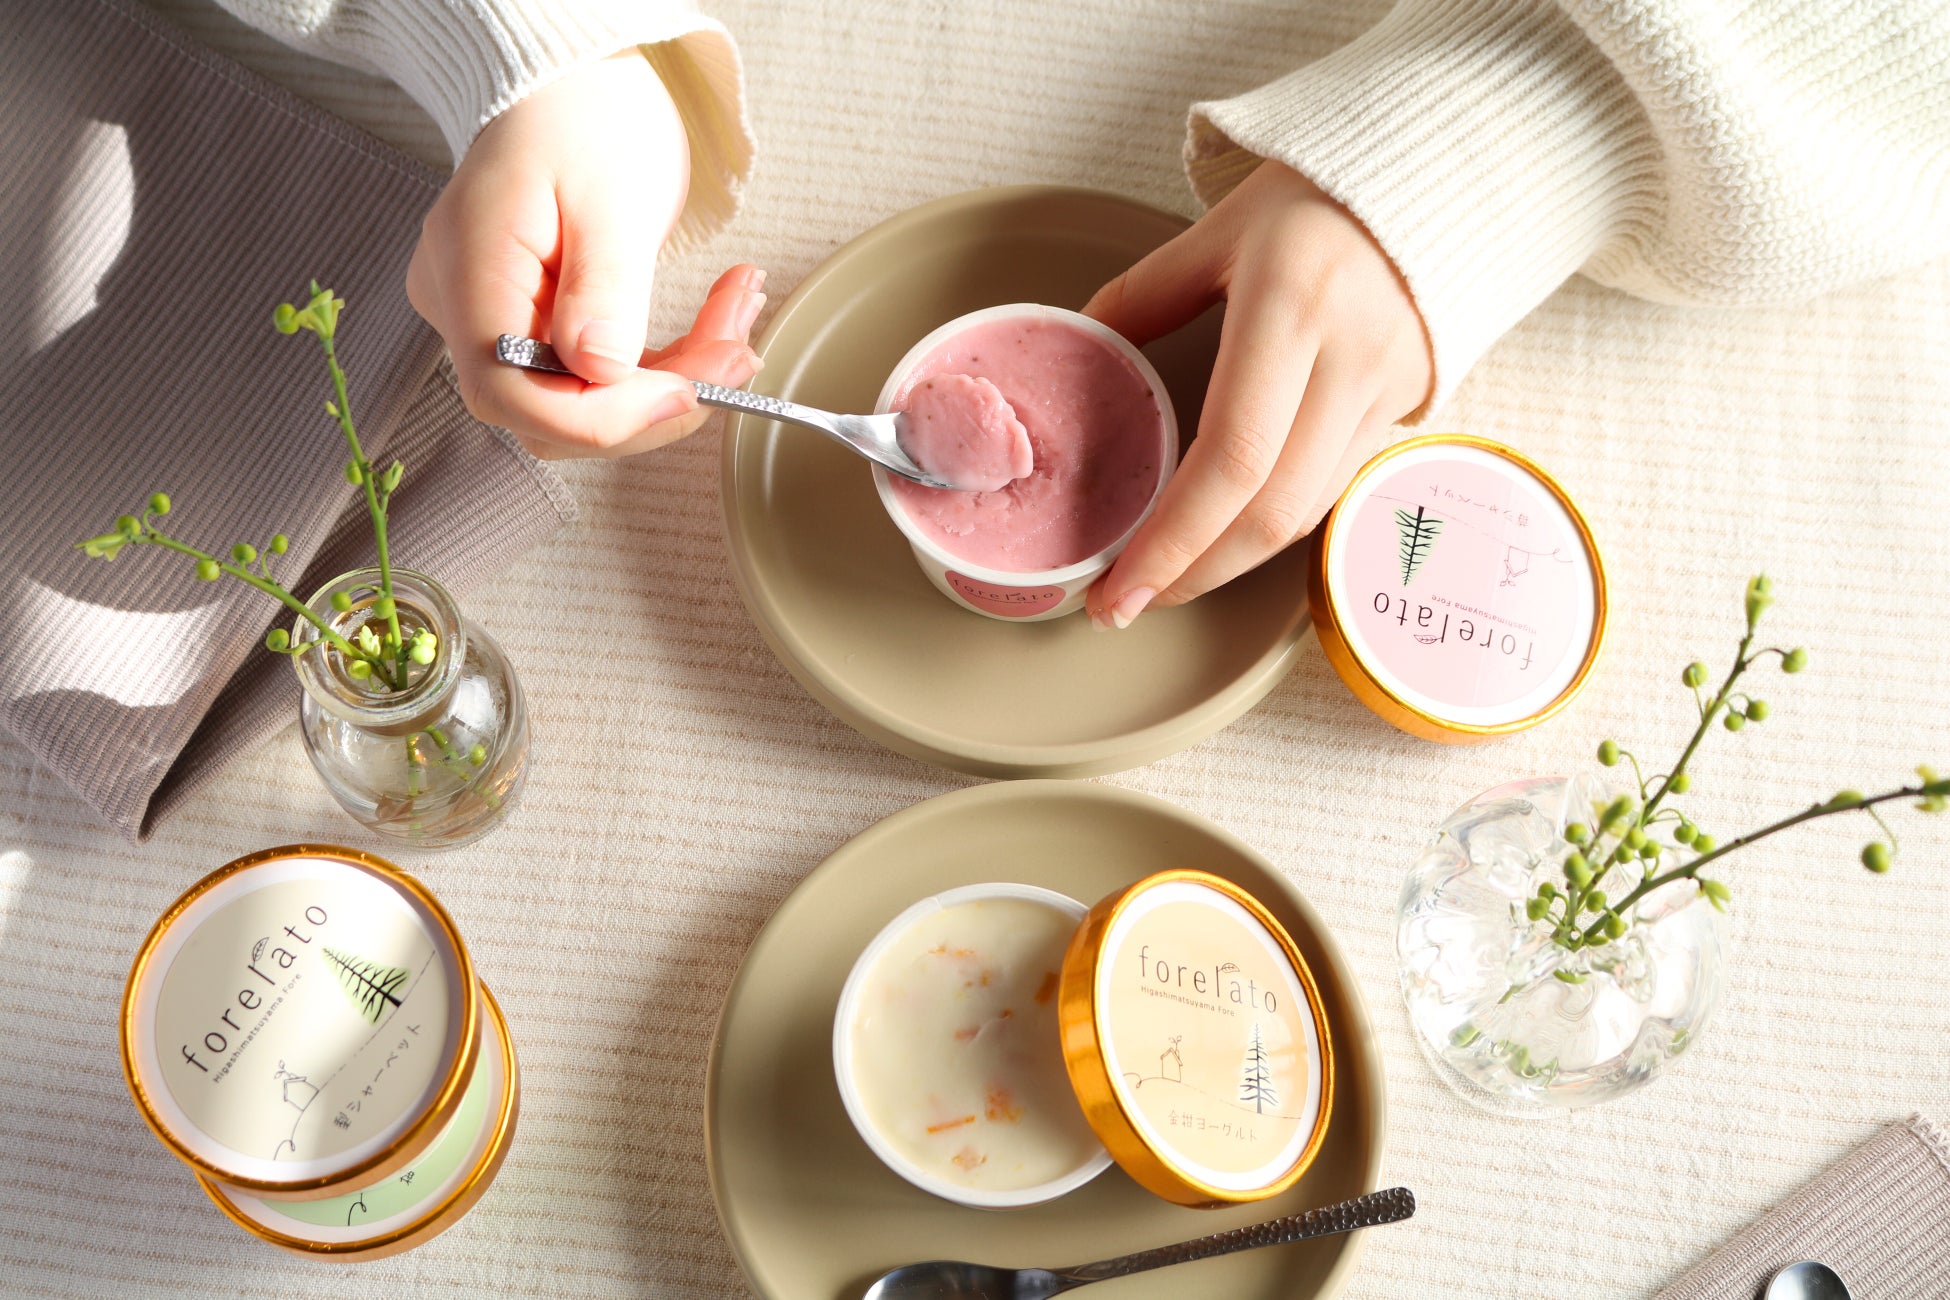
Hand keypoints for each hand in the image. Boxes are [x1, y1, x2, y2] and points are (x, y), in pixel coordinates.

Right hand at [407, 51, 765, 458]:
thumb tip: (602, 371)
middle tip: (737, 355)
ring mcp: (496, 321)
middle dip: (654, 399)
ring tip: (737, 326)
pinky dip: (664, 366)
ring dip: (673, 383)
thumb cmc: (586, 117)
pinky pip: (597, 379)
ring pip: (582, 405)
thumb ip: (604, 288)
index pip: (512, 392)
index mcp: (467, 270)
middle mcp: (465, 308)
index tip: (686, 393)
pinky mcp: (535, 328)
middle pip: (551, 412)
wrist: (578, 84)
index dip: (602, 417)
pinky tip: (715, 328)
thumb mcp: (610, 195)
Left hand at [1081, 161, 1432, 627]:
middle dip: (1192, 575)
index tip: (1117, 586)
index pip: (1231, 458)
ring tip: (1163, 579)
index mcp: (1290, 304)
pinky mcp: (1409, 408)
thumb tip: (1082, 353)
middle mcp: (1349, 357)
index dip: (1173, 540)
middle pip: (1271, 512)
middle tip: (1125, 606)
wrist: (1446, 171)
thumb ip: (1144, 296)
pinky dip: (1270, 524)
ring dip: (1229, 563)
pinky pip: (1331, 487)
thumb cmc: (1317, 196)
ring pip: (1304, 513)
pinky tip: (1224, 535)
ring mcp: (1388, 389)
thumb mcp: (1218, 231)